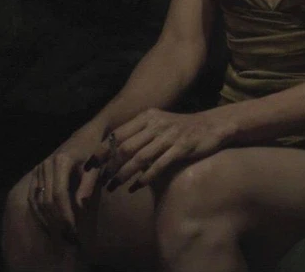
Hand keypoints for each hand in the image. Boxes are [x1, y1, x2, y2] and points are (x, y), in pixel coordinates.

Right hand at [28, 143, 98, 241]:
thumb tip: (81, 206)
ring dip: (47, 219)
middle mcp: (46, 165)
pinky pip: (34, 197)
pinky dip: (40, 212)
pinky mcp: (36, 174)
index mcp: (61, 162)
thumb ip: (88, 185)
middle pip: (47, 199)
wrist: (86, 137)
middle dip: (57, 220)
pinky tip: (49, 224)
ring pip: (38, 200)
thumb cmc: (95, 153)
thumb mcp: (96, 167)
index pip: (59, 194)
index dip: (65, 214)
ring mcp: (39, 169)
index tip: (73, 230)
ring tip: (60, 235)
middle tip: (69, 237)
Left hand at [82, 109, 232, 194]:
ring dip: (123, 174)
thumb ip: (141, 134)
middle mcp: (156, 124)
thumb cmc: (184, 128)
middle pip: (125, 147)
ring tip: (113, 187)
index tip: (90, 164)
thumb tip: (117, 152)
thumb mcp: (161, 124)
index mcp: (148, 117)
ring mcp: (169, 135)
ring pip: (139, 158)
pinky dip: (145, 177)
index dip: (102, 150)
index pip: (118, 134)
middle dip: (109, 166)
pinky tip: (136, 187)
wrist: (214, 125)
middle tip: (100, 181)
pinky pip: (159, 164)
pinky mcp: (182, 147)